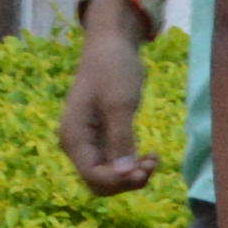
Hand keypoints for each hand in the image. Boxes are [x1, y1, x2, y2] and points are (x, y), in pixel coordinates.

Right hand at [62, 11, 153, 194]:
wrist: (111, 45)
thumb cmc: (113, 69)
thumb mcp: (119, 103)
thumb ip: (121, 138)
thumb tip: (123, 173)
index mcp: (74, 136)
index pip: (92, 176)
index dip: (118, 181)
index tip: (143, 168)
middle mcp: (77, 144)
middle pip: (98, 182)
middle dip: (125, 181)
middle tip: (151, 164)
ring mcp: (89, 142)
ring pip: (108, 176)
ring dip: (131, 175)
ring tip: (153, 159)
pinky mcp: (103, 137)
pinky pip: (115, 163)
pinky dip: (131, 164)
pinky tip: (150, 155)